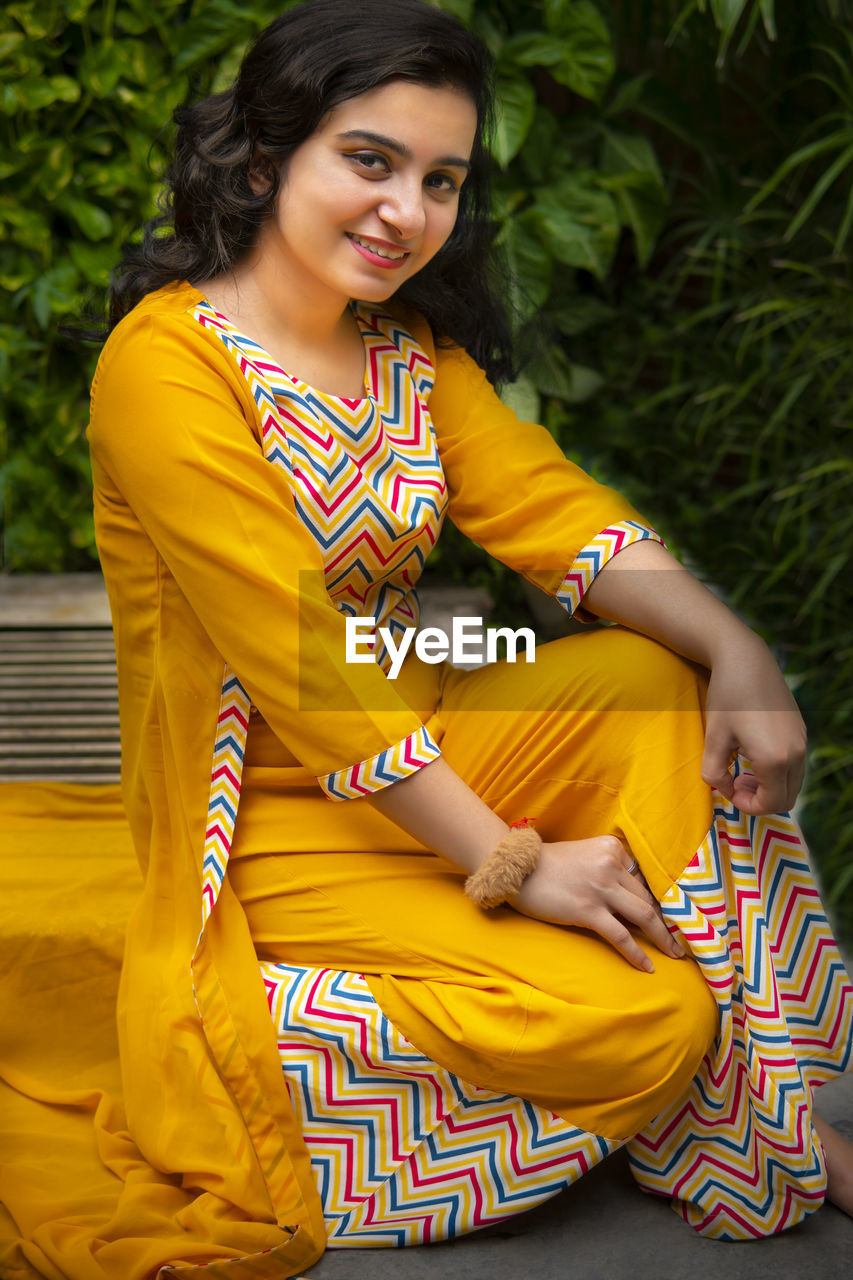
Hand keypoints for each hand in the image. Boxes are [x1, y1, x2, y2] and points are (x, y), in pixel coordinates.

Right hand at [513, 836, 684, 971]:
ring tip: (674, 953)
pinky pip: (621, 935)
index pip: (643, 878)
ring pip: (644, 915)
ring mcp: (601, 887)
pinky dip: (637, 953)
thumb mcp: (585, 855)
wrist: (516, 869)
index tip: (669, 916)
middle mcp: (611, 864)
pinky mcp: (588, 910)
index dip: (657, 900)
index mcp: (612, 848)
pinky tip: (647, 966)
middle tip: (679, 938)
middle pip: (648, 897)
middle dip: (666, 920)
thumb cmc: (547, 864)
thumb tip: (630, 899)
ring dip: (662, 938)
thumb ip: (608, 868)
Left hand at [701, 634, 806, 814]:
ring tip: (744, 768)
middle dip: (761, 799)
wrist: (745, 660)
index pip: (771, 804)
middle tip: (737, 780)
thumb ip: (715, 774)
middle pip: (787, 799)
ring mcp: (802, 741)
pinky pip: (796, 765)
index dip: (748, 806)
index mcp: (774, 759)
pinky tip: (755, 752)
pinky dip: (778, 771)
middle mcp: (796, 753)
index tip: (730, 790)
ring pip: (793, 783)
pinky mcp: (801, 731)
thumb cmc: (726, 698)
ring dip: (771, 785)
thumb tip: (727, 789)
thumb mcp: (713, 739)